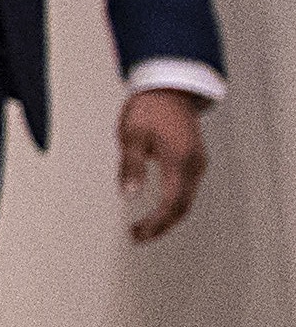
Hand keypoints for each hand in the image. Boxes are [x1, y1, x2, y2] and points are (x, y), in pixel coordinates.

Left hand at [120, 88, 208, 242]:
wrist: (170, 89)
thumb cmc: (148, 109)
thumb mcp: (131, 135)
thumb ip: (131, 166)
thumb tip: (129, 195)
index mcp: (178, 160)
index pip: (170, 202)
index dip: (155, 222)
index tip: (136, 233)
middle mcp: (194, 165)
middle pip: (182, 207)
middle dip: (161, 226)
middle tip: (138, 237)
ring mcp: (197, 163)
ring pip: (187, 201)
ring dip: (168, 218)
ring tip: (145, 229)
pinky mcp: (195, 161)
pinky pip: (187, 190)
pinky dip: (174, 205)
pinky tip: (158, 211)